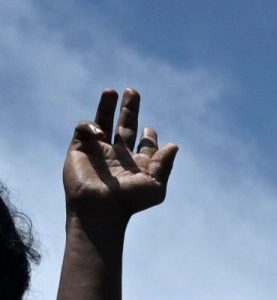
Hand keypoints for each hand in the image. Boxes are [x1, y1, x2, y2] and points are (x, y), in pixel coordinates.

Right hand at [64, 91, 177, 223]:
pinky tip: (100, 134)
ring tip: (112, 91)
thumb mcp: (155, 184)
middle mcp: (118, 154)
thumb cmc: (129, 200)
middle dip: (129, 109)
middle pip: (124, 125)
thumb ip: (164, 163)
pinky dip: (91, 125)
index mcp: (137, 163)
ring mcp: (98, 150)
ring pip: (103, 121)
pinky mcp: (79, 148)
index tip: (149, 131)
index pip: (144, 143)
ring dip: (107, 106)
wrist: (100, 208)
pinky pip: (84, 128)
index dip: (149, 135)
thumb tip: (174, 145)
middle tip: (133, 92)